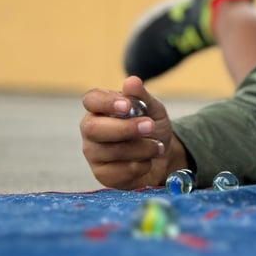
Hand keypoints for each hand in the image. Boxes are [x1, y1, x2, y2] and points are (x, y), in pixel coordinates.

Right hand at [80, 75, 186, 189]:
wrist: (163, 157)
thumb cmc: (152, 127)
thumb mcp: (153, 109)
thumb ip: (142, 96)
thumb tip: (132, 81)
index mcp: (101, 108)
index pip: (91, 100)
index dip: (106, 103)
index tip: (127, 106)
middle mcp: (91, 130)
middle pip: (93, 129)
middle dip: (125, 128)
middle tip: (150, 126)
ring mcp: (94, 153)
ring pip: (109, 152)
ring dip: (141, 148)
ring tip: (158, 146)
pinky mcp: (102, 174)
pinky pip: (117, 172)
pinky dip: (139, 166)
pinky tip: (147, 161)